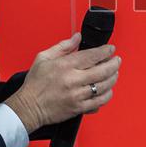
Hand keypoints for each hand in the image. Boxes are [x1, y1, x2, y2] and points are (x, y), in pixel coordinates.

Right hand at [5, 33, 121, 133]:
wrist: (29, 107)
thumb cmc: (35, 84)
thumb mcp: (44, 58)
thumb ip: (63, 46)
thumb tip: (77, 37)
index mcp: (65, 66)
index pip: (92, 55)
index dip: (106, 51)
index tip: (111, 49)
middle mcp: (73, 80)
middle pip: (103, 71)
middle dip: (114, 64)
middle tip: (117, 60)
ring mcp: (77, 96)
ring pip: (104, 87)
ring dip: (113, 79)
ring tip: (114, 74)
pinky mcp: (79, 108)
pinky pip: (99, 102)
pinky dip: (106, 95)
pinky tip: (106, 90)